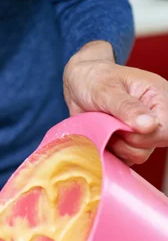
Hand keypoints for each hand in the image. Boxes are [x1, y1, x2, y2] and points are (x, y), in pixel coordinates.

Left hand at [63, 41, 167, 164]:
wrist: (80, 85)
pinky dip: (111, 153)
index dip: (145, 136)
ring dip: (116, 147)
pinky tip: (103, 137)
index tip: (122, 127)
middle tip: (108, 124)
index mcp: (158, 98)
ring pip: (138, 155)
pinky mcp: (129, 143)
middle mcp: (154, 116)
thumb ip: (128, 108)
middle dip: (126, 141)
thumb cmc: (95, 80)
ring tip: (104, 128)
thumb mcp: (108, 90)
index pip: (166, 130)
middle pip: (152, 145)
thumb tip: (150, 126)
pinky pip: (124, 159)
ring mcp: (142, 132)